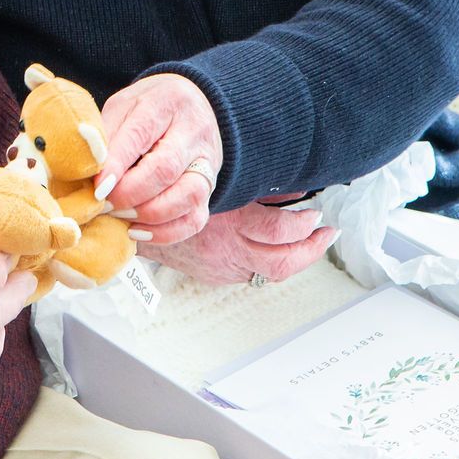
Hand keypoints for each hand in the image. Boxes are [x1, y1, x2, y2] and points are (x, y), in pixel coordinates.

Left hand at [93, 73, 221, 245]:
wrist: (190, 107)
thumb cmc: (146, 110)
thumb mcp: (122, 107)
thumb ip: (106, 135)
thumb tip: (87, 171)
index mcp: (166, 103)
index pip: (140, 135)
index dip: (117, 165)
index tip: (97, 189)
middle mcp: (193, 132)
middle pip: (166, 168)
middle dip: (130, 193)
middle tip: (105, 205)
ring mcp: (207, 162)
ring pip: (188, 195)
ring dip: (149, 214)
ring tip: (121, 217)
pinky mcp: (209, 189)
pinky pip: (195, 219)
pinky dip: (166, 232)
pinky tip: (139, 231)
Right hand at [145, 200, 336, 284]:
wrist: (131, 220)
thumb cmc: (168, 194)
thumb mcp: (215, 182)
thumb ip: (254, 187)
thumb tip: (294, 188)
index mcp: (227, 224)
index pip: (279, 230)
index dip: (303, 224)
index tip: (317, 214)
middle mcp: (226, 252)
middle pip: (282, 263)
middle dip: (311, 250)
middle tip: (326, 235)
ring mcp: (221, 268)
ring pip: (269, 274)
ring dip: (294, 259)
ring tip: (310, 243)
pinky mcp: (214, 275)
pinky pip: (250, 274)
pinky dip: (268, 263)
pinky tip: (276, 250)